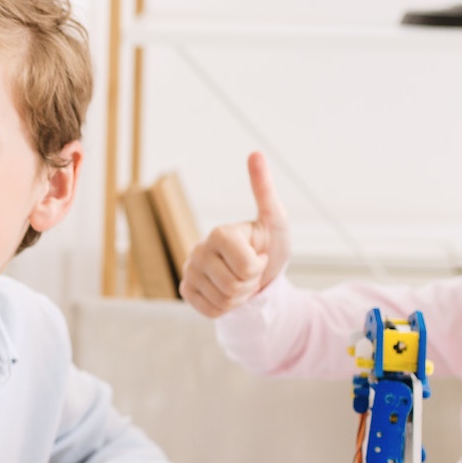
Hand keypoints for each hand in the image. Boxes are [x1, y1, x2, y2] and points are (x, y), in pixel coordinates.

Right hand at [180, 152, 289, 318]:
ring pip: (223, 301)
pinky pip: (211, 310)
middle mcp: (197, 250)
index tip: (259, 255)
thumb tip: (255, 152)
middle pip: (234, 286)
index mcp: (218, 232)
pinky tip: (227, 293)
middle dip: (250, 284)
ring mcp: (188, 271)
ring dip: (239, 297)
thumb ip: (264, 189)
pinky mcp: (185, 290)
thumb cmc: (270, 244)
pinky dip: (226, 307)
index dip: (259, 267)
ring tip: (240, 282)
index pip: (246, 266)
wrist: (259, 275)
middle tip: (250, 271)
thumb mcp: (276, 219)